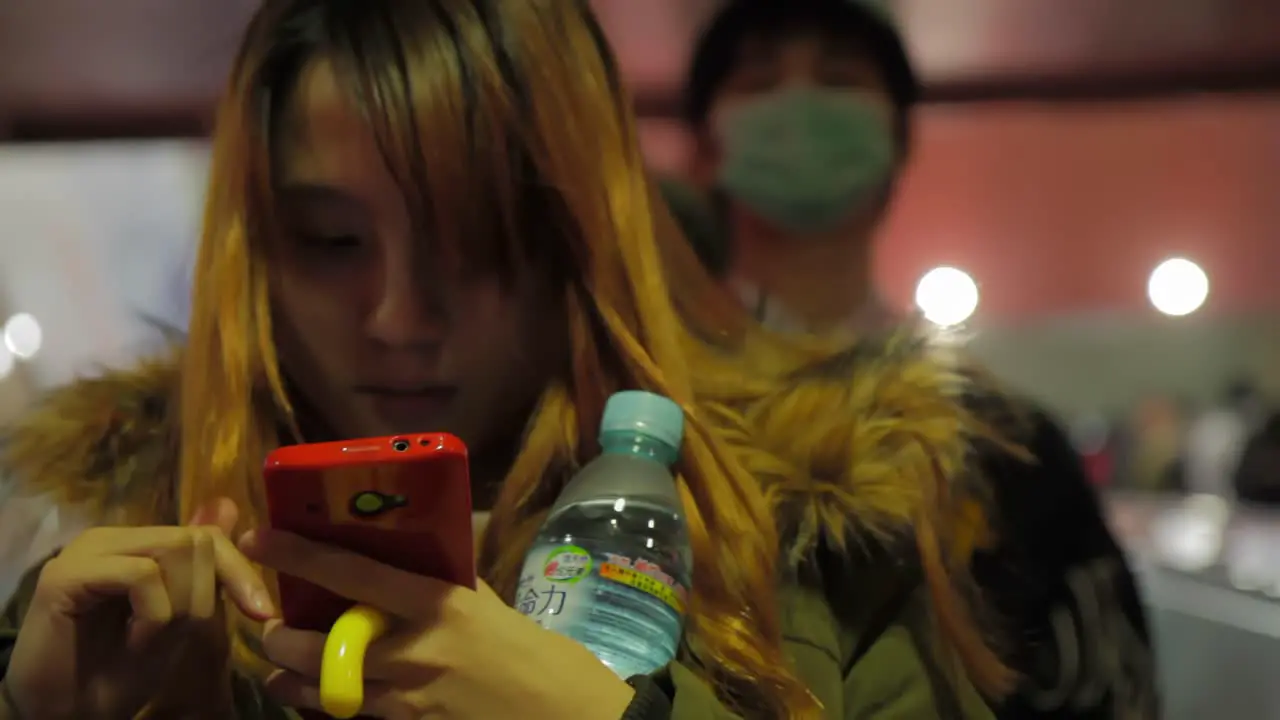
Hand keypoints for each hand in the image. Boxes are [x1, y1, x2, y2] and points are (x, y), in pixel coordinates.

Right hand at [4, 498, 274, 718]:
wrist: (68, 713)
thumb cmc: (119, 672)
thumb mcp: (180, 622)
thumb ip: (202, 572)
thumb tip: (227, 505)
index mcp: (140, 546)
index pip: (207, 537)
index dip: (240, 572)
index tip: (262, 614)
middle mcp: (114, 538)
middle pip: (195, 540)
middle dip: (202, 595)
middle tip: (174, 635)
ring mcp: (87, 551)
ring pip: (173, 550)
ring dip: (178, 606)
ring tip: (148, 640)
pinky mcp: (65, 574)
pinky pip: (141, 575)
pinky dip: (153, 615)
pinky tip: (134, 643)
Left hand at [240, 530, 636, 718]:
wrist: (561, 711)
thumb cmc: (529, 650)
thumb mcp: (485, 604)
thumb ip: (442, 584)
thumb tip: (412, 552)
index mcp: (435, 604)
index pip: (352, 574)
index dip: (299, 554)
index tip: (258, 536)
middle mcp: (413, 650)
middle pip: (320, 643)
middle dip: (281, 637)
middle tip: (269, 625)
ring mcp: (408, 697)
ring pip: (324, 688)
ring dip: (289, 677)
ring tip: (275, 666)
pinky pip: (351, 716)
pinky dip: (324, 705)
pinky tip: (312, 696)